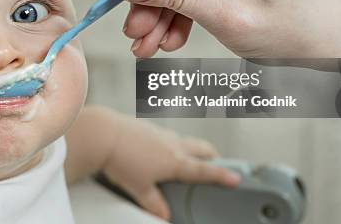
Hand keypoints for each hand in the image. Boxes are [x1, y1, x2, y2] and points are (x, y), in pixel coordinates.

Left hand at [102, 114, 239, 220]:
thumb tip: (164, 215)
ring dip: (191, 148)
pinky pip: (167, 133)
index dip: (223, 175)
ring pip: (185, 139)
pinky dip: (171, 141)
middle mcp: (172, 143)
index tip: (237, 178)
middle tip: (218, 163)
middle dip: (213, 156)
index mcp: (175, 161)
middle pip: (202, 148)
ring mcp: (161, 132)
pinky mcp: (148, 125)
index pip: (204, 170)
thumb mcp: (139, 189)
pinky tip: (159, 148)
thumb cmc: (121, 160)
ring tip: (188, 158)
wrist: (104, 134)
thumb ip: (154, 204)